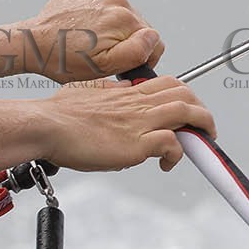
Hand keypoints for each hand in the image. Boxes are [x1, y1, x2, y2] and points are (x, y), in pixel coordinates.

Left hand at [17, 0, 165, 83]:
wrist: (33, 43)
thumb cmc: (63, 58)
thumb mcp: (104, 68)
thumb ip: (136, 53)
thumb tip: (152, 39)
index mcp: (124, 18)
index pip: (153, 38)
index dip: (143, 56)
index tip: (126, 64)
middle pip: (138, 26)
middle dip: (125, 42)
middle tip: (102, 53)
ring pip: (122, 15)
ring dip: (112, 29)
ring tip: (90, 41)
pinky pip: (105, 4)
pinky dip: (99, 16)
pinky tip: (84, 29)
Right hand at [41, 75, 213, 172]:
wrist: (45, 125)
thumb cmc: (57, 114)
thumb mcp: (85, 92)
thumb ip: (108, 92)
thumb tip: (122, 89)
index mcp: (126, 92)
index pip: (168, 84)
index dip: (183, 94)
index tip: (185, 110)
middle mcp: (137, 104)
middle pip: (186, 94)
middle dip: (201, 109)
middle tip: (203, 127)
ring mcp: (139, 122)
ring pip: (188, 113)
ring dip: (202, 127)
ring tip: (201, 142)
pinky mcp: (136, 144)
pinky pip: (172, 144)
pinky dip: (176, 155)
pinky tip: (166, 164)